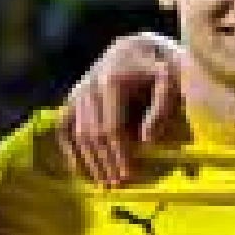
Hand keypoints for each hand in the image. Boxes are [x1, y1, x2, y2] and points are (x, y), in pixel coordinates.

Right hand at [56, 32, 188, 186]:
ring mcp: (78, 90)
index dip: (118, 154)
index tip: (128, 177)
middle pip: (92, 134)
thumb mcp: (170, 82)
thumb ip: (161, 109)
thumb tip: (145, 142)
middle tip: (116, 186)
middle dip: (104, 163)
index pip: (111, 127)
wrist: (141, 48)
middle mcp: (89, 84)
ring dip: (88, 162)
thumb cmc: (162, 67)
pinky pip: (64, 127)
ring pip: (76, 133)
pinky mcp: (73, 96)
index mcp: (112, 79)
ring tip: (101, 184)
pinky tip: (80, 171)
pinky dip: (70, 150)